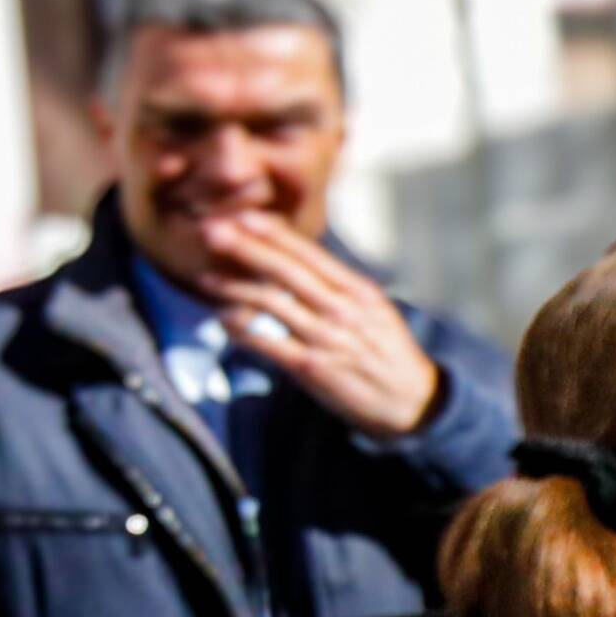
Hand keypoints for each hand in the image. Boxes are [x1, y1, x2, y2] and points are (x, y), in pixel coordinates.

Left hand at [190, 214, 439, 436]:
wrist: (410, 400)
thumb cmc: (384, 348)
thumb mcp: (371, 307)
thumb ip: (335, 284)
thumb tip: (293, 256)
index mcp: (358, 291)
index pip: (312, 255)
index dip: (276, 234)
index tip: (246, 216)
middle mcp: (342, 310)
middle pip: (287, 272)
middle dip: (247, 249)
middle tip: (212, 231)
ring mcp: (326, 339)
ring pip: (272, 305)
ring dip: (234, 289)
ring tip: (205, 278)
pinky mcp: (311, 368)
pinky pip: (268, 344)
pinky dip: (241, 330)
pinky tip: (222, 320)